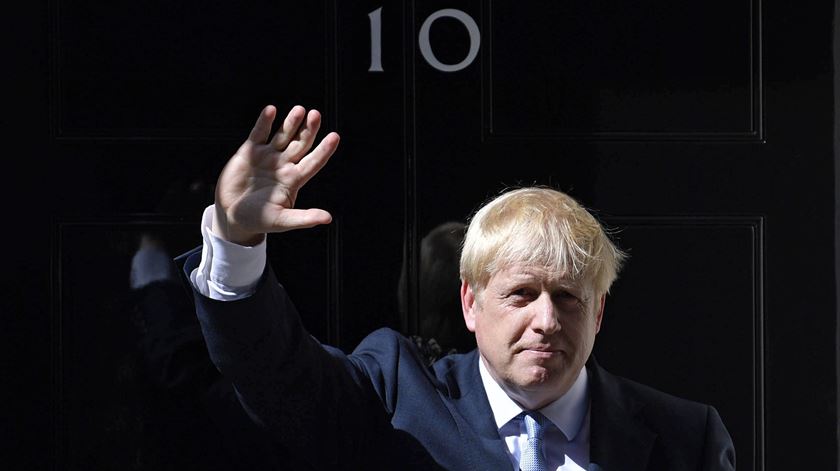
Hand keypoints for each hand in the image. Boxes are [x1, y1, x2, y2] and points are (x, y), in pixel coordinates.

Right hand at [212, 105, 339, 244]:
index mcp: (294, 180)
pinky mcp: (250, 152)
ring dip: (291, 123)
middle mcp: (284, 165)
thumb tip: (328, 219)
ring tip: (300, 110)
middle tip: (316, 115)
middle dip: (309, 130)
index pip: (314, 162)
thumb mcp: (283, 221)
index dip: (325, 150)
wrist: (232, 216)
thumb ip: (304, 219)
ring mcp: (268, 157)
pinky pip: (259, 133)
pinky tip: (271, 110)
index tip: (335, 136)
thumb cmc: (259, 221)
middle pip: (301, 144)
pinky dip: (265, 122)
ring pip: (283, 136)